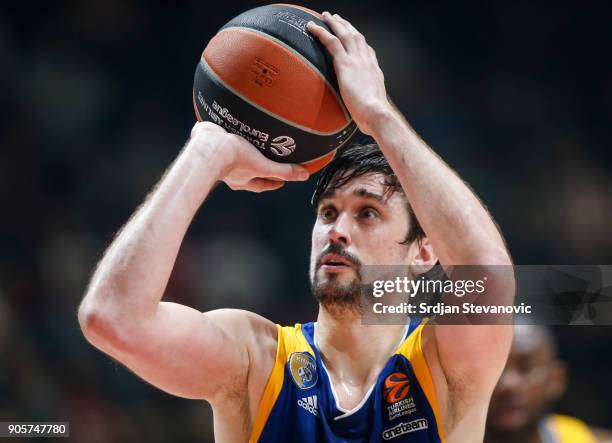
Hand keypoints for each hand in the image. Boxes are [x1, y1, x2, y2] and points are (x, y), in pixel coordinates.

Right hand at [189, 122, 309, 191]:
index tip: (282, 182)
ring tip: (250, 141)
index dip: (273, 183)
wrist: (209, 145)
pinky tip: (230, 123)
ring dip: (242, 151)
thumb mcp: (263, 166)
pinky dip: (228, 133)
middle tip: (267, 162)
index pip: (261, 185)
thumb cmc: (233, 159)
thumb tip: (304, 176)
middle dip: (257, 169)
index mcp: (242, 179)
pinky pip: (222, 138)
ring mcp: (219, 158)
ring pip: (234, 157)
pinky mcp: (212, 142)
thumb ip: (284, 171)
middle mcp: (230, 172)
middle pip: (247, 172)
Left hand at [307, 12, 390, 134]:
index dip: (359, 42)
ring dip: (334, 23)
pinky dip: (321, 32)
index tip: (354, 36)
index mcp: (374, 71)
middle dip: (346, 26)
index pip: (367, 51)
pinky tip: (311, 27)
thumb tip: (361, 116)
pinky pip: (331, 42)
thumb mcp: (371, 108)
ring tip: (325, 16)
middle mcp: (367, 61)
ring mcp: (357, 60)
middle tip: (336, 18)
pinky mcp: (346, 64)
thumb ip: (365, 105)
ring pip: (344, 34)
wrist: (377, 113)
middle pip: (356, 37)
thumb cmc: (374, 117)